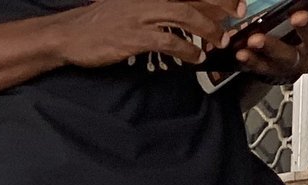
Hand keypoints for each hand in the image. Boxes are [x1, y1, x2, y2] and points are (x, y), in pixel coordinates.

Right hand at [45, 0, 238, 67]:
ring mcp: (142, 15)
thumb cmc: (98, 23)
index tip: (235, 4)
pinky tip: (196, 56)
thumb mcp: (129, 5)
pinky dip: (187, 49)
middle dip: (220, 8)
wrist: (69, 34)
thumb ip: (154, 6)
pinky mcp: (134, 36)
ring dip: (208, 30)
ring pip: (187, 16)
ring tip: (220, 41)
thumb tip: (179, 11)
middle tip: (237, 19)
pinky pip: (169, 41)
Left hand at [235, 7, 307, 80]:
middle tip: (297, 17)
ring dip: (272, 47)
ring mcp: (299, 63)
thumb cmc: (302, 24)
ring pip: (289, 57)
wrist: (287, 50)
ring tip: (256, 39)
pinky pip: (265, 68)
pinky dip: (252, 60)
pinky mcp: (279, 72)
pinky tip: (242, 53)